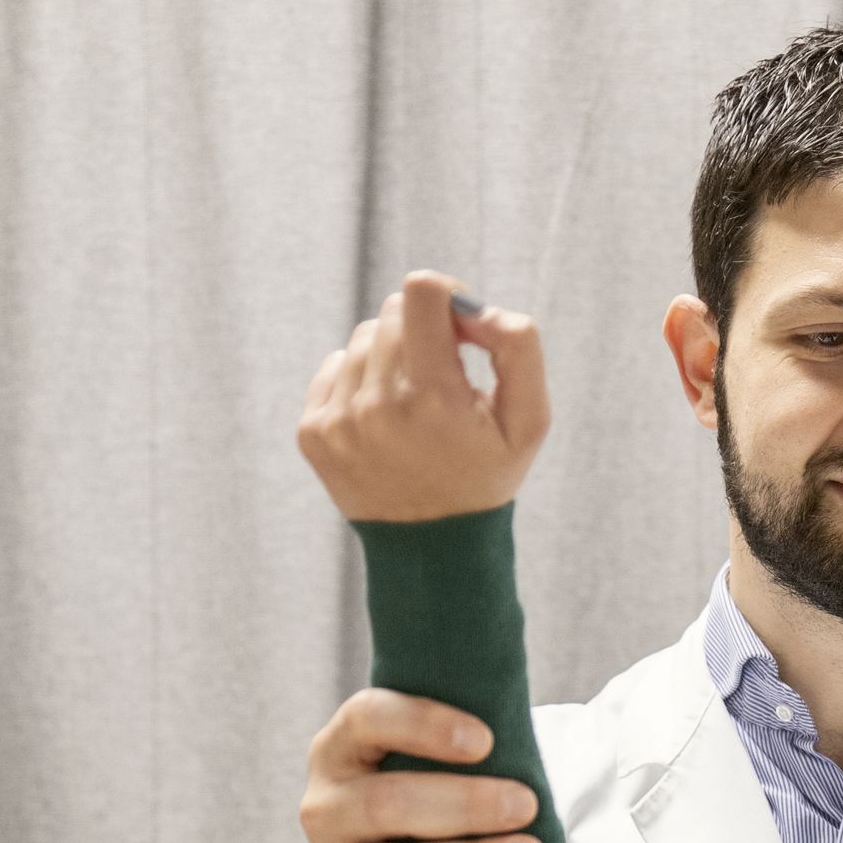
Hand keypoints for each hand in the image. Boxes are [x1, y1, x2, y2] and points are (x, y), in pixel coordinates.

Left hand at [296, 270, 550, 521]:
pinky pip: (334, 369)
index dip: (446, 295)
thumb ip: (518, 348)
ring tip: (415, 411)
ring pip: (361, 340)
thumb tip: (475, 307)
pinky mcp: (313, 432)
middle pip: (391, 313)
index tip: (460, 325)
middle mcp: (379, 406)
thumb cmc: (487, 476)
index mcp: (434, 399)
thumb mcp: (529, 422)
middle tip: (444, 380)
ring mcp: (338, 421)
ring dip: (391, 361)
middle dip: (422, 334)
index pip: (421, 291)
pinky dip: (361, 385)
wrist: (434, 551)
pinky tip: (386, 424)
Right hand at [299, 688, 547, 842]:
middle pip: (385, 804)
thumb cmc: (439, 814)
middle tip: (528, 808)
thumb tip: (528, 740)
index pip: (367, 720)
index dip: (423, 725)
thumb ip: (467, 750)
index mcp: (343, 752)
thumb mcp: (441, 769)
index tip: (487, 741)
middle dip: (466, 805)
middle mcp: (323, 809)